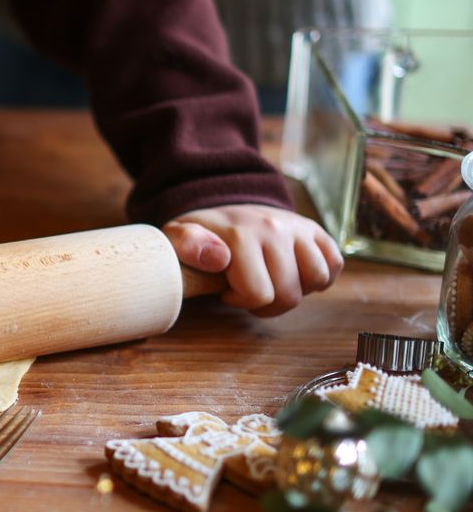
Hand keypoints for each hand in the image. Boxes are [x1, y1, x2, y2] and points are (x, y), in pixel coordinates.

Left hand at [162, 204, 342, 316]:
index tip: (227, 290)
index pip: (258, 293)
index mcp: (240, 234)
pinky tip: (293, 273)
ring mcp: (298, 227)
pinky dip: (318, 277)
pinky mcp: (315, 230)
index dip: (241, 301)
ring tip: (271, 281)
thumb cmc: (201, 235)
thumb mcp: (177, 238)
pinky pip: (334, 264)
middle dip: (267, 303)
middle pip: (288, 295)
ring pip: (316, 280)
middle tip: (248, 290)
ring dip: (294, 290)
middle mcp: (274, 228)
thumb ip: (186, 245)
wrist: (224, 208)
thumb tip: (218, 258)